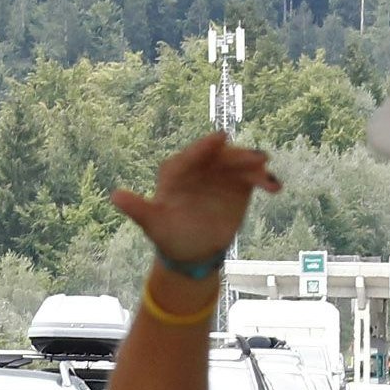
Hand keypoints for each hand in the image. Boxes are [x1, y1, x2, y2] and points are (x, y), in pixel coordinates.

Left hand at [110, 132, 280, 264]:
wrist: (190, 251)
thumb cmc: (167, 234)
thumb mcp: (151, 223)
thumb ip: (137, 209)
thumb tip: (115, 196)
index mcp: (177, 170)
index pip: (192, 156)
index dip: (205, 147)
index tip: (220, 138)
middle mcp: (201, 167)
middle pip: (220, 156)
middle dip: (237, 155)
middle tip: (254, 158)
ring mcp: (221, 174)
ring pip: (239, 164)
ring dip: (253, 165)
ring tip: (265, 171)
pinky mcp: (239, 185)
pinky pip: (253, 178)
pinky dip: (264, 180)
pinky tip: (275, 187)